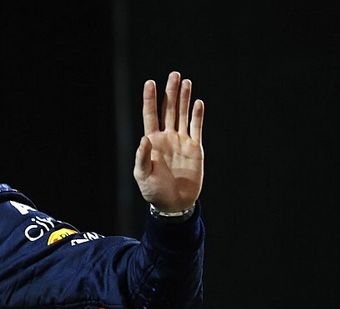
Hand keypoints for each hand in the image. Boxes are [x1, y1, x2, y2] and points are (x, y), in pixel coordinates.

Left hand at [133, 71, 204, 212]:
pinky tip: (198, 102)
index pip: (150, 115)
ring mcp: (181, 141)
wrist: (174, 204)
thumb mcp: (142, 175)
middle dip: (170, 92)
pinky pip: (196, 128)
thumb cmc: (154, 191)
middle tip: (174, 74)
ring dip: (184, 98)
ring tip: (186, 82)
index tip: (150, 83)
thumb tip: (144, 138)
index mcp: (152, 141)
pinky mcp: (194, 148)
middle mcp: (167, 137)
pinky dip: (197, 116)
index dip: (150, 99)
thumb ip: (142, 157)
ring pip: (183, 115)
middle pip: (169, 109)